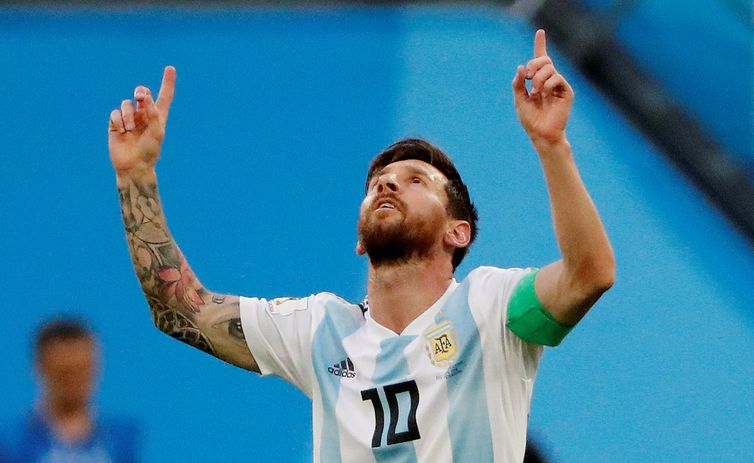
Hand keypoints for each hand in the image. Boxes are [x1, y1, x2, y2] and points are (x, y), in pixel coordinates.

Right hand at [108, 66, 175, 173]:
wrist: (133, 166)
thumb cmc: (149, 151)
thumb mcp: (157, 132)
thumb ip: (153, 112)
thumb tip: (144, 96)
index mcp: (158, 116)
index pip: (164, 96)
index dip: (167, 82)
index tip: (170, 68)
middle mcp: (144, 115)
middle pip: (142, 93)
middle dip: (141, 91)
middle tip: (140, 97)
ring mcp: (129, 118)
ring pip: (126, 103)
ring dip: (128, 115)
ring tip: (130, 130)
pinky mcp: (116, 124)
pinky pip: (114, 113)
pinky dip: (118, 121)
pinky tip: (121, 132)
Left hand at [512, 30, 572, 145]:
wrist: (541, 134)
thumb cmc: (531, 120)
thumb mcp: (519, 100)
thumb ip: (518, 84)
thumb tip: (521, 68)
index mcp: (539, 81)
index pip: (541, 60)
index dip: (540, 45)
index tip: (540, 32)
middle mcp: (550, 81)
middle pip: (544, 60)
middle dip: (534, 64)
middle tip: (528, 77)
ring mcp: (559, 85)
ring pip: (549, 68)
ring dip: (538, 77)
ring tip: (536, 91)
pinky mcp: (566, 92)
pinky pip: (557, 78)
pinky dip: (547, 83)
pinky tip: (544, 93)